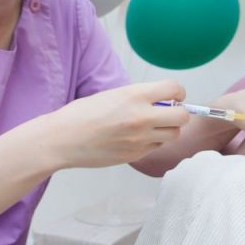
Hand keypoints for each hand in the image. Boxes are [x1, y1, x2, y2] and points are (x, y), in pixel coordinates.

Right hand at [46, 80, 189, 168]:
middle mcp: (141, 117)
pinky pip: (157, 147)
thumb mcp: (113, 94)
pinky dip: (154, 142)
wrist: (63, 140)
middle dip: (179, 113)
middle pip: (182, 117)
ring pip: (173, 135)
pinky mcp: (135, 155)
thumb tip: (160, 100)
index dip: (178, 92)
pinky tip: (138, 138)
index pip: (174, 89)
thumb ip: (139, 96)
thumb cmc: (82, 114)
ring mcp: (140, 139)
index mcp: (135, 96)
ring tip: (153, 126)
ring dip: (168, 129)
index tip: (174, 96)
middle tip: (168, 112)